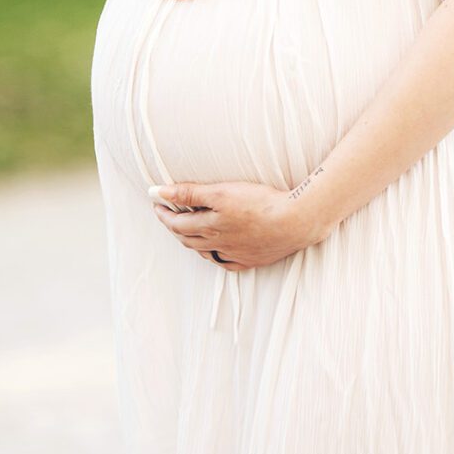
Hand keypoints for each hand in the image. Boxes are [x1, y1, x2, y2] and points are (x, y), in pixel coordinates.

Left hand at [149, 177, 334, 268]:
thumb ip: (190, 192)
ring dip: (192, 241)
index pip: (176, 223)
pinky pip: (226, 262)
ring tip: (188, 232)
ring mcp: (234, 253)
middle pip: (188, 238)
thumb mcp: (222, 191)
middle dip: (174, 227)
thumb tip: (157, 192)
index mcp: (208, 226)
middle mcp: (217, 243)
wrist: (295, 222)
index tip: (157, 203)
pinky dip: (216, 257)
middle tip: (169, 215)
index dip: (164, 213)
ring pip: (204, 251)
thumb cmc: (260, 203)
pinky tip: (216, 252)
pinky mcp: (251, 259)